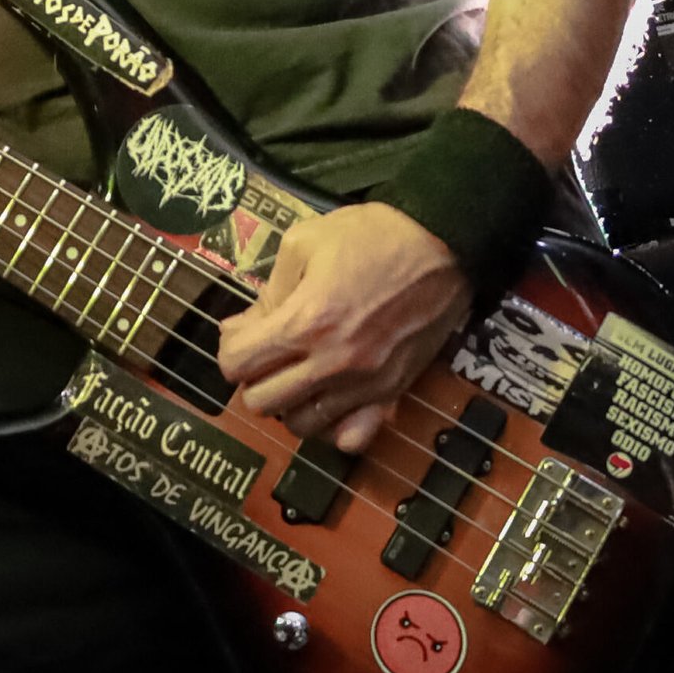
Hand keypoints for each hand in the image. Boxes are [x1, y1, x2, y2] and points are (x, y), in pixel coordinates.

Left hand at [216, 202, 472, 452]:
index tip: (241, 332)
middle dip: (254, 376)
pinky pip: (350, 438)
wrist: (442, 244)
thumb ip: (270, 290)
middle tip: (267, 351)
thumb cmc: (371, 235)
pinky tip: (330, 397)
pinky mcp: (392, 392)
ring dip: (289, 403)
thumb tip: (244, 328)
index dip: (231, 347)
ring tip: (297, 372)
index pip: (237, 365)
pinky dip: (332, 426)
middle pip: (262, 403)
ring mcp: (364, 384)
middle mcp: (332, 363)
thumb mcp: (304, 242)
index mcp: (306, 321)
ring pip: (301, 426)